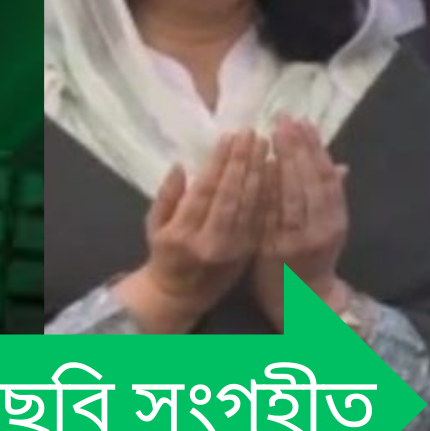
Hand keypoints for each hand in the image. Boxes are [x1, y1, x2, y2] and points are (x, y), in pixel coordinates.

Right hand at [115, 132, 265, 333]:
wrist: (182, 295)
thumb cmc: (165, 255)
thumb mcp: (154, 227)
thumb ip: (166, 196)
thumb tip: (181, 165)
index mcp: (181, 234)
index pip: (205, 191)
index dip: (220, 163)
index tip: (230, 137)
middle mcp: (210, 242)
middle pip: (231, 196)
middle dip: (243, 163)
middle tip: (253, 134)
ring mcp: (233, 248)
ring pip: (250, 206)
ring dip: (260, 174)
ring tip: (266, 146)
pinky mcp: (250, 251)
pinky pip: (262, 218)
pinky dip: (269, 193)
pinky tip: (275, 172)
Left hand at [252, 117, 351, 325]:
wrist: (299, 301)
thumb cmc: (312, 258)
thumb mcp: (329, 227)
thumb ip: (331, 197)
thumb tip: (341, 165)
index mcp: (336, 222)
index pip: (327, 178)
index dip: (315, 149)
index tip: (303, 123)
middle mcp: (321, 230)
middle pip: (309, 182)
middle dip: (296, 148)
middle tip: (283, 120)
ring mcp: (295, 240)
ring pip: (289, 196)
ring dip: (278, 164)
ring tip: (268, 135)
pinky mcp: (271, 249)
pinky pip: (267, 214)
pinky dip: (263, 190)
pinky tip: (255, 168)